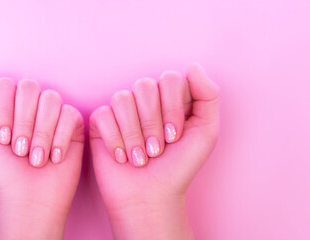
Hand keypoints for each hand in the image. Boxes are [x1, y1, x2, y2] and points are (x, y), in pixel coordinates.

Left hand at [0, 69, 84, 239]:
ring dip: (41, 134)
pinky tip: (54, 158)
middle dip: (23, 123)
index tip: (1, 139)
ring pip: (51, 99)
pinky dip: (60, 140)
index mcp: (4, 103)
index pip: (5, 84)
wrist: (26, 199)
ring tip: (36, 158)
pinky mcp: (74, 124)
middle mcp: (29, 104)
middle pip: (29, 87)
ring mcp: (52, 112)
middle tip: (18, 150)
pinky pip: (70, 115)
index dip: (4, 111)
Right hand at [89, 64, 219, 238]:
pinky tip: (122, 157)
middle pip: (144, 86)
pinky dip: (116, 140)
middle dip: (152, 124)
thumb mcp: (206, 132)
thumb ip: (208, 95)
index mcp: (172, 96)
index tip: (175, 136)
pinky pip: (104, 115)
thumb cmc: (179, 167)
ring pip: (122, 98)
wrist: (150, 197)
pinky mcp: (101, 122)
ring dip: (134, 134)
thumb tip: (193, 66)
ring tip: (140, 158)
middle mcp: (146, 98)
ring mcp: (123, 109)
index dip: (172, 108)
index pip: (170, 79)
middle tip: (157, 150)